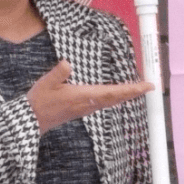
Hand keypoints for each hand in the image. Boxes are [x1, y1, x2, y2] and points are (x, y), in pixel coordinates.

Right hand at [27, 59, 153, 134]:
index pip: (112, 92)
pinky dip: (116, 97)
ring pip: (112, 101)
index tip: (146, 86)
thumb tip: (67, 63)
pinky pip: (105, 103)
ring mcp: (87, 108)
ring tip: (139, 88)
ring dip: (126, 95)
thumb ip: (58, 73)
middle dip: (134, 92)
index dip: (131, 89)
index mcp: (83, 96)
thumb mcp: (46, 83)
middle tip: (150, 87)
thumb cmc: (40, 101)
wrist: (33, 120)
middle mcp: (89, 104)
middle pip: (116, 98)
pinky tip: (119, 94)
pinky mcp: (83, 109)